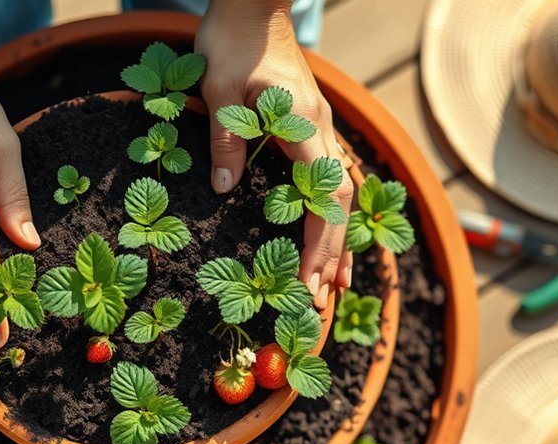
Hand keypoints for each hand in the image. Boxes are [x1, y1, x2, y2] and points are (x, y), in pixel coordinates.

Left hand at [196, 3, 354, 307]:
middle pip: (338, 204)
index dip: (320, 241)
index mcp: (303, 125)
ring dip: (338, 240)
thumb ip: (226, 141)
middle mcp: (321, 130)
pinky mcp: (311, 127)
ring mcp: (320, 129)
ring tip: (338, 285)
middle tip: (320, 300)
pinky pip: (328, 179)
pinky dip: (330, 214)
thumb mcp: (219, 91)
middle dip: (331, 254)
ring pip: (338, 194)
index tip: (308, 278)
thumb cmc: (234, 41)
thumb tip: (223, 189)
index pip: (323, 196)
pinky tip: (328, 237)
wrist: (253, 6)